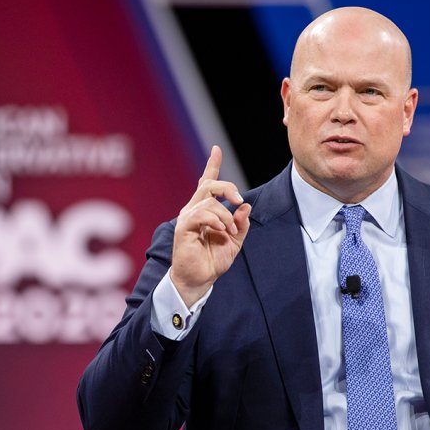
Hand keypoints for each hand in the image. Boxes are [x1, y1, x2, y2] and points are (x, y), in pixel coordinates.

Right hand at [171, 145, 250, 305]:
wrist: (200, 280)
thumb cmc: (213, 261)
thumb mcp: (235, 242)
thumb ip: (241, 224)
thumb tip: (245, 207)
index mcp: (204, 211)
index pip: (207, 183)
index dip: (212, 165)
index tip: (216, 149)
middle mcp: (194, 210)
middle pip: (209, 185)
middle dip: (227, 187)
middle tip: (239, 200)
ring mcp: (187, 217)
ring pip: (209, 201)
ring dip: (225, 214)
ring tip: (229, 231)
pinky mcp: (183, 227)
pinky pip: (202, 214)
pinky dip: (216, 220)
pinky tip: (221, 231)